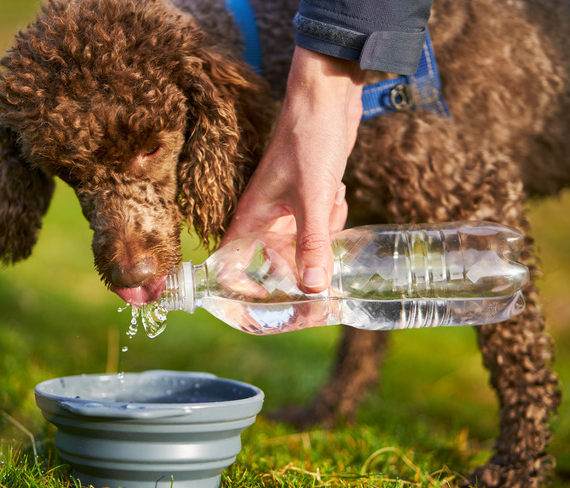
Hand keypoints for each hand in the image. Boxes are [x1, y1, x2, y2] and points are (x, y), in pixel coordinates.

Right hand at [221, 46, 365, 292]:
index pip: (231, 263)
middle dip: (299, 266)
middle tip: (322, 273)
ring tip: (330, 202)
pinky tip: (338, 192)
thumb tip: (314, 288)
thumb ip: (313, 243)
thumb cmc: (310, 139)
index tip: (267, 306)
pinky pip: (319, 225)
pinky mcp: (308, 198)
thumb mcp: (314, 197)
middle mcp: (264, 215)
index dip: (242, 288)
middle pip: (273, 260)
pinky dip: (332, 215)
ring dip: (324, 233)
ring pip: (303, 244)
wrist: (328, 98)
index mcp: (251, 215)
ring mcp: (287, 207)